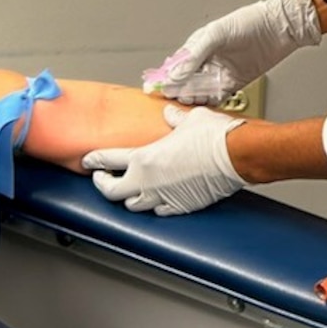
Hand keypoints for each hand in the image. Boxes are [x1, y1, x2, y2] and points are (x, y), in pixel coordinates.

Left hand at [82, 106, 247, 215]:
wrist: (237, 155)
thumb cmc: (215, 137)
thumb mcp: (190, 119)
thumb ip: (174, 118)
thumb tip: (169, 115)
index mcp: (144, 157)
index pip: (106, 160)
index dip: (93, 160)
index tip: (90, 160)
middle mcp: (148, 181)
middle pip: (111, 191)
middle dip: (103, 185)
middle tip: (103, 179)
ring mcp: (162, 197)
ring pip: (133, 206)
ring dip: (129, 198)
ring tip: (131, 190)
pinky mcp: (180, 207)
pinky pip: (159, 212)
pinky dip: (155, 206)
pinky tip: (159, 200)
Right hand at [154, 0, 322, 104]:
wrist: (280, 28)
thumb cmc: (250, 22)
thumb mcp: (218, 33)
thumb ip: (196, 54)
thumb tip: (175, 74)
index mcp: (197, 48)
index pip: (175, 67)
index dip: (164, 78)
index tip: (154, 89)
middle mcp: (206, 62)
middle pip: (185, 82)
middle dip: (179, 90)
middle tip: (178, 96)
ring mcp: (219, 73)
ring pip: (199, 91)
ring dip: (194, 97)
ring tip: (191, 100)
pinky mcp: (233, 83)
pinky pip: (217, 97)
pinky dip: (210, 102)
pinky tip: (206, 105)